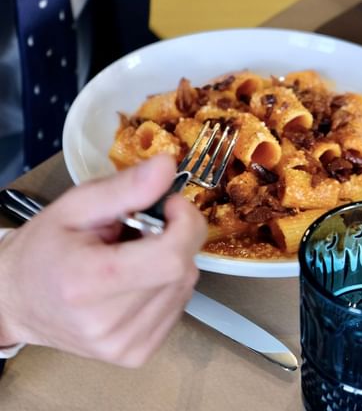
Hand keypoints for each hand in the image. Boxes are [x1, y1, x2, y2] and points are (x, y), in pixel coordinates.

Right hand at [0, 154, 206, 366]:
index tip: (169, 204)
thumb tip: (168, 166)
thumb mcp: (76, 205)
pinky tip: (138, 276)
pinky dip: (167, 282)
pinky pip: (177, 305)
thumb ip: (125, 187)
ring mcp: (126, 346)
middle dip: (176, 237)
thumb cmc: (44, 248)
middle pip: (183, 271)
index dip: (184, 223)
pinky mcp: (137, 354)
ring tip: (133, 254)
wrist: (17, 300)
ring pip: (185, 287)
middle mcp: (111, 324)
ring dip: (171, 260)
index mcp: (90, 283)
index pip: (171, 258)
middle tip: (142, 227)